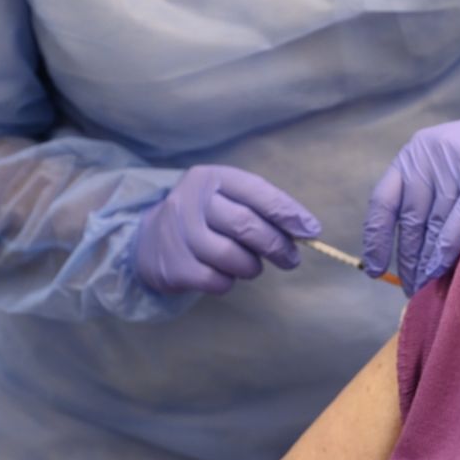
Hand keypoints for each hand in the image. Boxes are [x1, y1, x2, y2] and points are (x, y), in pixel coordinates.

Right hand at [134, 165, 319, 294]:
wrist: (147, 239)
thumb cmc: (204, 217)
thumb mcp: (226, 198)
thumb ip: (262, 208)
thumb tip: (306, 229)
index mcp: (211, 177)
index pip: (256, 192)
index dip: (287, 212)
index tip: (311, 231)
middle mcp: (191, 201)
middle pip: (246, 225)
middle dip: (277, 245)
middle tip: (291, 259)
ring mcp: (178, 234)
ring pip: (234, 257)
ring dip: (252, 267)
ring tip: (251, 266)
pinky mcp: (174, 266)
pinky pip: (217, 281)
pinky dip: (230, 282)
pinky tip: (225, 274)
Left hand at [362, 63, 459, 294]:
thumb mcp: (453, 165)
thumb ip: (434, 195)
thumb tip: (418, 251)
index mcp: (416, 151)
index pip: (384, 200)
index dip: (377, 238)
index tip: (374, 268)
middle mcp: (430, 154)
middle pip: (410, 218)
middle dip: (408, 258)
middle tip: (410, 289)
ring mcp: (456, 163)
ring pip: (434, 223)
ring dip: (427, 261)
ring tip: (425, 287)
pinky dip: (449, 250)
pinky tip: (443, 271)